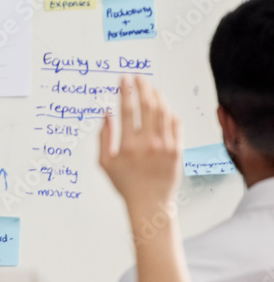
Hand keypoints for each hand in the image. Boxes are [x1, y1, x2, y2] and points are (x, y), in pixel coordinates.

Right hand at [99, 75, 182, 213]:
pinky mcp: (177, 150)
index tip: (123, 79)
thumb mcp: (105, 162)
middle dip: (142, 87)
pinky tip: (163, 105)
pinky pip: (175, 124)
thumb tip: (105, 113)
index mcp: (128, 146)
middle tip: (138, 77)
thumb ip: (103, 136)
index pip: (127, 110)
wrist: (150, 204)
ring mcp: (166, 146)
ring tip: (150, 87)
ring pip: (163, 112)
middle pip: (148, 106)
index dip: (125, 91)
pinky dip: (169, 111)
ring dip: (157, 96)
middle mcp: (149, 143)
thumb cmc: (125, 184)